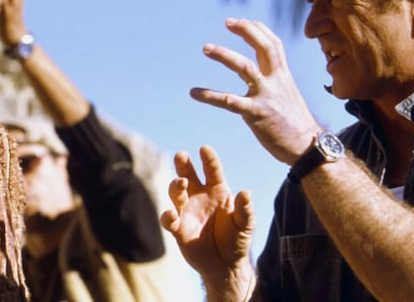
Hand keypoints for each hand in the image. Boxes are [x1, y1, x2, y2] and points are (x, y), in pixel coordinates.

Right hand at [160, 145, 253, 290]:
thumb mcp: (245, 224)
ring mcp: (187, 211)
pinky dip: (168, 216)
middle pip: (188, 175)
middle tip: (181, 155)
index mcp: (217, 191)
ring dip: (176, 186)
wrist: (225, 265)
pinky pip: (169, 219)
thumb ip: (245, 209)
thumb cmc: (237, 240)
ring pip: (176, 193)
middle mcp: (199, 196)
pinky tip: (173, 215)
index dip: (208, 159)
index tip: (204, 148)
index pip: (212, 170)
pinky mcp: (178, 229)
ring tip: (182, 183)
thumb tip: (245, 192)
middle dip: (183, 164)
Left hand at [190, 18, 319, 164]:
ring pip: (245, 67)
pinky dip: (210, 95)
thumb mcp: (289, 96)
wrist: (308, 148)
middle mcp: (276, 81)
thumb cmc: (297, 125)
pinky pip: (229, 101)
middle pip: (263, 46)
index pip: (273, 44)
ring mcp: (266, 96)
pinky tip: (194, 92)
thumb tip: (264, 75)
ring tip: (206, 47)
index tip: (242, 21)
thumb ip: (276, 83)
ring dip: (224, 54)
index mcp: (284, 76)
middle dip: (246, 31)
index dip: (258, 29)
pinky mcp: (256, 114)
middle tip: (227, 22)